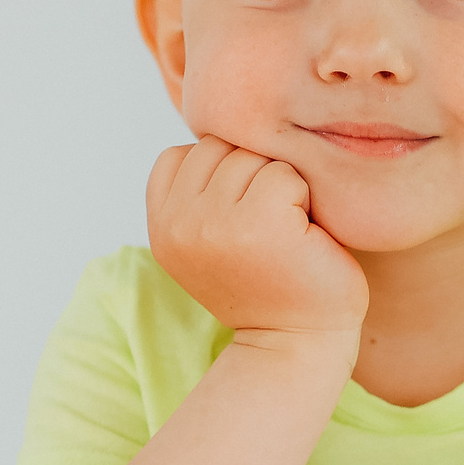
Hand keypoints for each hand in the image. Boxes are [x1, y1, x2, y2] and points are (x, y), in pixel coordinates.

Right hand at [147, 137, 367, 351]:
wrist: (298, 343)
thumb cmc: (267, 283)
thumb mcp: (210, 237)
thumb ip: (197, 191)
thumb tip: (213, 121)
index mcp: (161, 226)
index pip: (183, 154)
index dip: (222, 177)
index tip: (239, 225)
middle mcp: (179, 224)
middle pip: (220, 147)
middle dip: (252, 178)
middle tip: (266, 232)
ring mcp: (216, 223)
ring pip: (253, 156)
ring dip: (279, 188)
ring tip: (282, 235)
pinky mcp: (260, 223)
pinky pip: (285, 173)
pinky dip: (303, 199)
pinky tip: (300, 238)